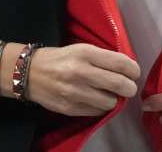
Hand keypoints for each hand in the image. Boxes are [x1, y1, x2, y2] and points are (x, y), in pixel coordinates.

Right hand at [25, 43, 140, 116]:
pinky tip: (94, 99)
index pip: (121, 63)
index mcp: (85, 53)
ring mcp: (75, 92)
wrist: (28, 72)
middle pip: (120, 85)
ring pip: (111, 102)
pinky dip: (100, 106)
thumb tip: (127, 70)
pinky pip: (97, 111)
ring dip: (113, 99)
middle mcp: (81, 72)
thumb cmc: (59, 58)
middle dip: (129, 87)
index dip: (134, 70)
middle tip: (127, 87)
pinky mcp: (69, 108)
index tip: (134, 73)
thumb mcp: (80, 49)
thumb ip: (102, 58)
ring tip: (107, 93)